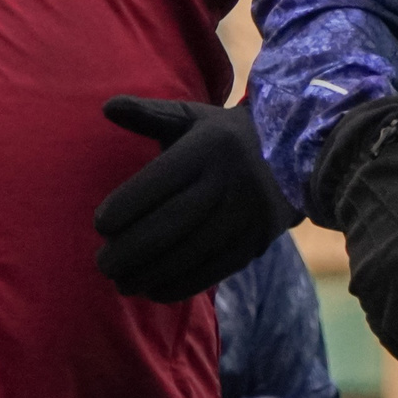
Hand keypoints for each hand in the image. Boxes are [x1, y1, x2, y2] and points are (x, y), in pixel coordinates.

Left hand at [95, 97, 295, 300]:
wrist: (297, 157)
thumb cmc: (226, 137)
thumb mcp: (192, 117)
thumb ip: (149, 114)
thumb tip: (106, 107)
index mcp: (208, 147)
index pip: (160, 181)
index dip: (127, 205)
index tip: (99, 224)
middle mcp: (228, 181)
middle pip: (173, 221)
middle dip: (132, 248)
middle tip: (102, 264)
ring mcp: (245, 215)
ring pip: (192, 251)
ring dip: (152, 273)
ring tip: (121, 283)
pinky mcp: (256, 242)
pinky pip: (215, 270)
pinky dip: (182, 285)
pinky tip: (154, 290)